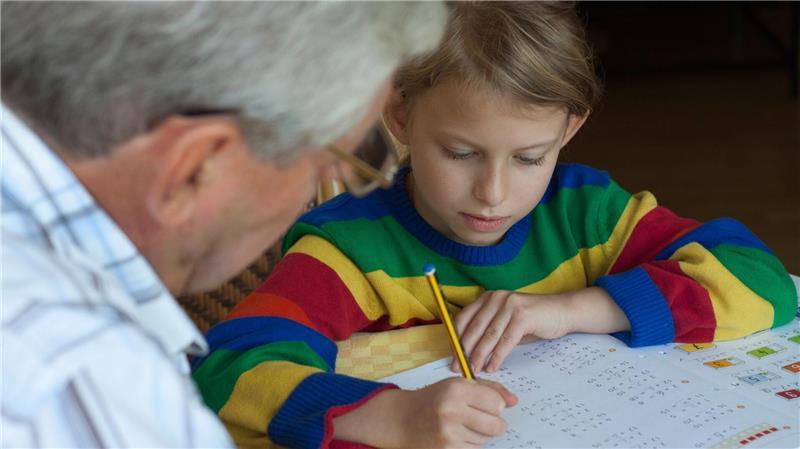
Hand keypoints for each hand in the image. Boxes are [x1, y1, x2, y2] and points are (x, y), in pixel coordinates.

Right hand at [333, 377, 516, 447]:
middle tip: (482, 419)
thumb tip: (514, 401)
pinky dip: (470, 444)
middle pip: (497, 425)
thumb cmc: (433, 399)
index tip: (487, 405)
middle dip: (494, 423)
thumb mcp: (458, 385)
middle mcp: (452, 410)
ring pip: (486, 439)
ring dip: (480, 434)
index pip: (497, 403)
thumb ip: (489, 389)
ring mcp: (449, 433)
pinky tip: (456, 435)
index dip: (496, 405)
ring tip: (463, 425)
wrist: (402, 419)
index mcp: (456, 389)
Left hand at [452, 290, 571, 373]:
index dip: (456, 337)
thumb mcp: (506, 321)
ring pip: (489, 335)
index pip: (464, 317)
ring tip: (473, 370)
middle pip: (474, 327)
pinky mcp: (523, 316)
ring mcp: (510, 305)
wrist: (562, 311)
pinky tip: (493, 367)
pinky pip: (506, 340)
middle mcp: (496, 298)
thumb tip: (468, 352)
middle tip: (458, 366)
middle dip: (465, 350)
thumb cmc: (532, 319)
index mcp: (488, 298)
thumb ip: (489, 330)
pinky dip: (498, 356)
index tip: (452, 355)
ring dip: (479, 355)